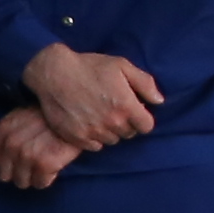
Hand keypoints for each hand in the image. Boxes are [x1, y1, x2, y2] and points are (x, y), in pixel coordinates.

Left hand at [0, 102, 74, 191]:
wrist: (77, 115)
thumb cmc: (45, 117)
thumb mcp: (17, 117)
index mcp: (3, 131)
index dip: (1, 160)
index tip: (13, 156)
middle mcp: (12, 144)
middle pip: (4, 175)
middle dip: (16, 171)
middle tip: (31, 160)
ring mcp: (28, 155)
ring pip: (22, 182)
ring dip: (32, 176)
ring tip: (43, 162)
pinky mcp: (46, 164)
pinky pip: (40, 183)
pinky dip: (48, 178)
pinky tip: (54, 165)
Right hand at [24, 45, 158, 150]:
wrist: (54, 73)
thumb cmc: (89, 66)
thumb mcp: (121, 66)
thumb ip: (144, 83)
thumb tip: (159, 101)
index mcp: (126, 106)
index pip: (146, 126)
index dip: (142, 118)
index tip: (134, 110)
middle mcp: (112, 123)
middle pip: (129, 134)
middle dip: (126, 123)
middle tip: (114, 109)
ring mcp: (94, 132)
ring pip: (112, 141)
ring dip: (110, 131)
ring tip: (100, 115)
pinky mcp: (77, 138)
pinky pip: (95, 146)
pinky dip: (95, 138)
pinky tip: (89, 123)